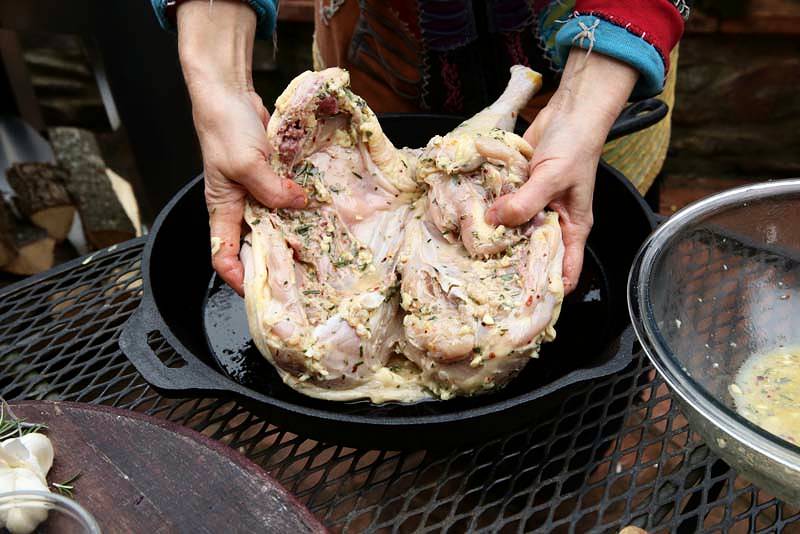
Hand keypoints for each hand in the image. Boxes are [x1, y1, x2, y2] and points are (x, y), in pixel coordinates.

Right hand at [177, 0, 305, 294]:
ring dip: (292, 234)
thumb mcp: (246, 164)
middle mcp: (239, 207)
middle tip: (302, 276)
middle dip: (274, 261)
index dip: (237, 277)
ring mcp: (256, 192)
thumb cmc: (225, 129)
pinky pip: (286, 200)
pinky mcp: (271, 178)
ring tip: (317, 250)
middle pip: (254, 244)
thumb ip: (272, 190)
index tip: (259, 292)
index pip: (223, 255)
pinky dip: (300, 208)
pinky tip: (321, 215)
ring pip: (274, 223)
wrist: (229, 94)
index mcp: (223, 209)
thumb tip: (299, 205)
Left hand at [486, 49, 637, 292]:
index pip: (566, 271)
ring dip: (496, 235)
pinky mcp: (517, 191)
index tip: (522, 298)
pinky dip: (489, 211)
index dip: (547, 288)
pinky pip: (502, 207)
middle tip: (484, 275)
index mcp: (572, 227)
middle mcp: (552, 221)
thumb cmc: (574, 146)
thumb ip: (525, 203)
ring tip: (470, 251)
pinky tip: (469, 219)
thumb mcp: (552, 178)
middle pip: (532, 253)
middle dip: (512, 263)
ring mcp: (533, 206)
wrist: (568, 112)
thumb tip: (494, 222)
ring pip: (512, 230)